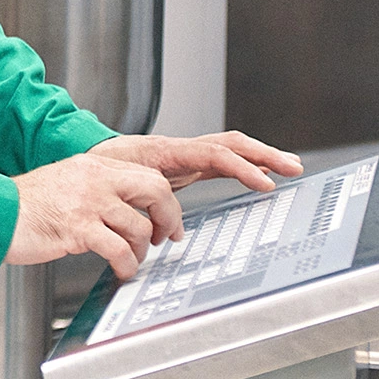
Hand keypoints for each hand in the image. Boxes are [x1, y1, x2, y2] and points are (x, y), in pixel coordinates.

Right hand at [6, 152, 184, 280]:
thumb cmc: (26, 205)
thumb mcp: (67, 181)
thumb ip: (99, 188)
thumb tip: (130, 210)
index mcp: (94, 165)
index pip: (148, 175)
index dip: (167, 202)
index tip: (168, 222)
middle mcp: (95, 178)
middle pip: (155, 190)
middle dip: (168, 219)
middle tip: (165, 238)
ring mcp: (87, 202)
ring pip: (139, 226)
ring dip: (141, 250)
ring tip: (130, 260)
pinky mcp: (78, 228)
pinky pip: (119, 250)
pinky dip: (126, 265)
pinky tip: (119, 270)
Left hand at [90, 130, 304, 195]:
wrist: (86, 158)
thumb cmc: (99, 170)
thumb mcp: (118, 186)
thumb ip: (143, 208)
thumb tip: (170, 234)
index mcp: (166, 152)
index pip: (215, 155)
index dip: (243, 169)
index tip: (266, 184)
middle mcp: (180, 149)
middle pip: (231, 144)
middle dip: (264, 154)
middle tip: (292, 168)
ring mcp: (185, 155)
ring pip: (229, 149)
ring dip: (260, 156)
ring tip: (288, 166)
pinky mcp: (186, 163)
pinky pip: (221, 159)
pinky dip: (243, 164)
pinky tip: (260, 173)